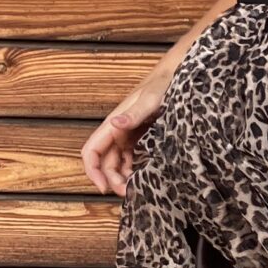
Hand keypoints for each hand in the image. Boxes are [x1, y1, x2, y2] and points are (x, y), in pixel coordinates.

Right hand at [81, 61, 178, 195]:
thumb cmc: (162, 83)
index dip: (93, 171)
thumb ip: (134, 113)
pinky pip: (130, 158)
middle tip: (128, 193)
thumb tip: (115, 123)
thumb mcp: (151, 99)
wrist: (176, 74)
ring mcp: (128, 134)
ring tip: (135, 189)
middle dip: (112, 180)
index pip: (91, 150)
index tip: (104, 188)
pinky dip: (132, 170)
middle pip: (104, 162)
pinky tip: (141, 177)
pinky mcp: (139, 136)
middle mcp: (117, 130)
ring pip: (117, 162)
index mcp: (114, 123)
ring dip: (121, 177)